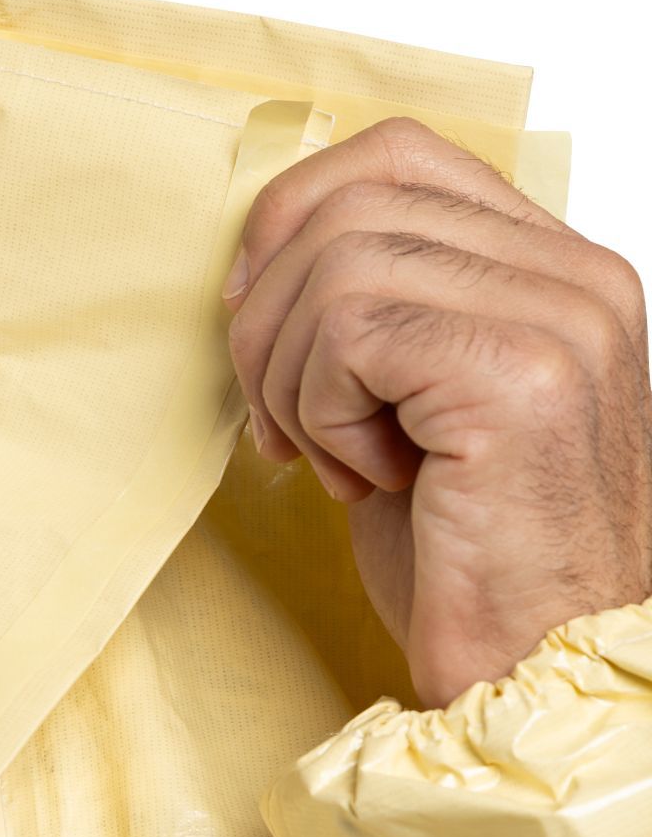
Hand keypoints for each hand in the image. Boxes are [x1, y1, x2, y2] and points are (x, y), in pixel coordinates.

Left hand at [227, 119, 651, 706]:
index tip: (257, 320)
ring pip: (339, 260)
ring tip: (333, 459)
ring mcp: (558, 319)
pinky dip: (321, 408)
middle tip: (280, 420)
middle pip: (355, 196)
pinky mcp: (517, 374)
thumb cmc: (474, 565)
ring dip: (293, 374)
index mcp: (562, 272)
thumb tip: (265, 257)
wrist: (537, 678)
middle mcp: (579, 277)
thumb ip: (381, 314)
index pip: (400, 158)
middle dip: (273, 311)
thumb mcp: (419, 410)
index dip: (296, 221)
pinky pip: (349, 328)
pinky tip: (364, 479)